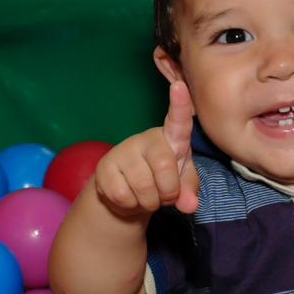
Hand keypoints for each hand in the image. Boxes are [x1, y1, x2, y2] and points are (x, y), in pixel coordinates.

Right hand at [93, 82, 199, 215]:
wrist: (127, 193)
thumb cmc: (161, 180)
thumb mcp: (182, 183)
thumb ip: (190, 191)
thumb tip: (189, 205)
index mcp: (172, 139)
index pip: (178, 120)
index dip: (180, 105)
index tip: (179, 86)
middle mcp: (146, 138)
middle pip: (165, 167)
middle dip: (168, 193)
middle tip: (163, 195)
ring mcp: (123, 150)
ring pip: (143, 187)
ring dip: (149, 202)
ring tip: (146, 196)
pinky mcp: (104, 166)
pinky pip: (122, 196)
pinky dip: (130, 206)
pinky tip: (129, 197)